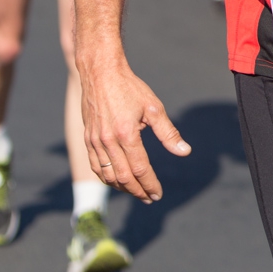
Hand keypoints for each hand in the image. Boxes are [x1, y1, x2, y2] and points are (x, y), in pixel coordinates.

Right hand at [80, 57, 190, 203]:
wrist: (100, 72)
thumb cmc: (130, 87)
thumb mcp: (154, 108)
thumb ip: (169, 133)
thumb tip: (185, 152)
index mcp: (126, 134)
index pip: (140, 169)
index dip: (150, 184)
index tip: (158, 194)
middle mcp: (108, 141)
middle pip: (123, 177)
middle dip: (138, 191)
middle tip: (149, 198)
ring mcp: (95, 141)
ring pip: (107, 175)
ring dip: (122, 188)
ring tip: (136, 192)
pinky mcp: (88, 138)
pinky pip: (95, 166)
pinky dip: (106, 178)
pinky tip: (116, 180)